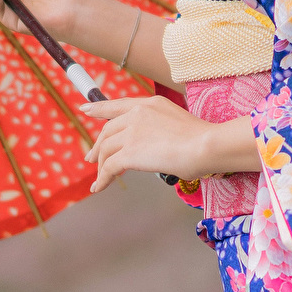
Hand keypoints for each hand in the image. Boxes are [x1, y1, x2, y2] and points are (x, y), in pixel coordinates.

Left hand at [84, 97, 259, 190]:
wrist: (206, 145)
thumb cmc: (202, 139)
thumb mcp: (177, 123)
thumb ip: (159, 128)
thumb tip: (154, 146)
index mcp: (149, 104)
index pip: (117, 105)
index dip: (98, 108)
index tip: (86, 109)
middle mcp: (136, 114)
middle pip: (107, 131)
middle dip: (98, 146)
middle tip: (92, 158)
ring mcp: (131, 132)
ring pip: (106, 150)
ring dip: (101, 166)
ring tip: (99, 178)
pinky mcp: (129, 153)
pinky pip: (109, 167)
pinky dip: (102, 179)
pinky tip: (100, 187)